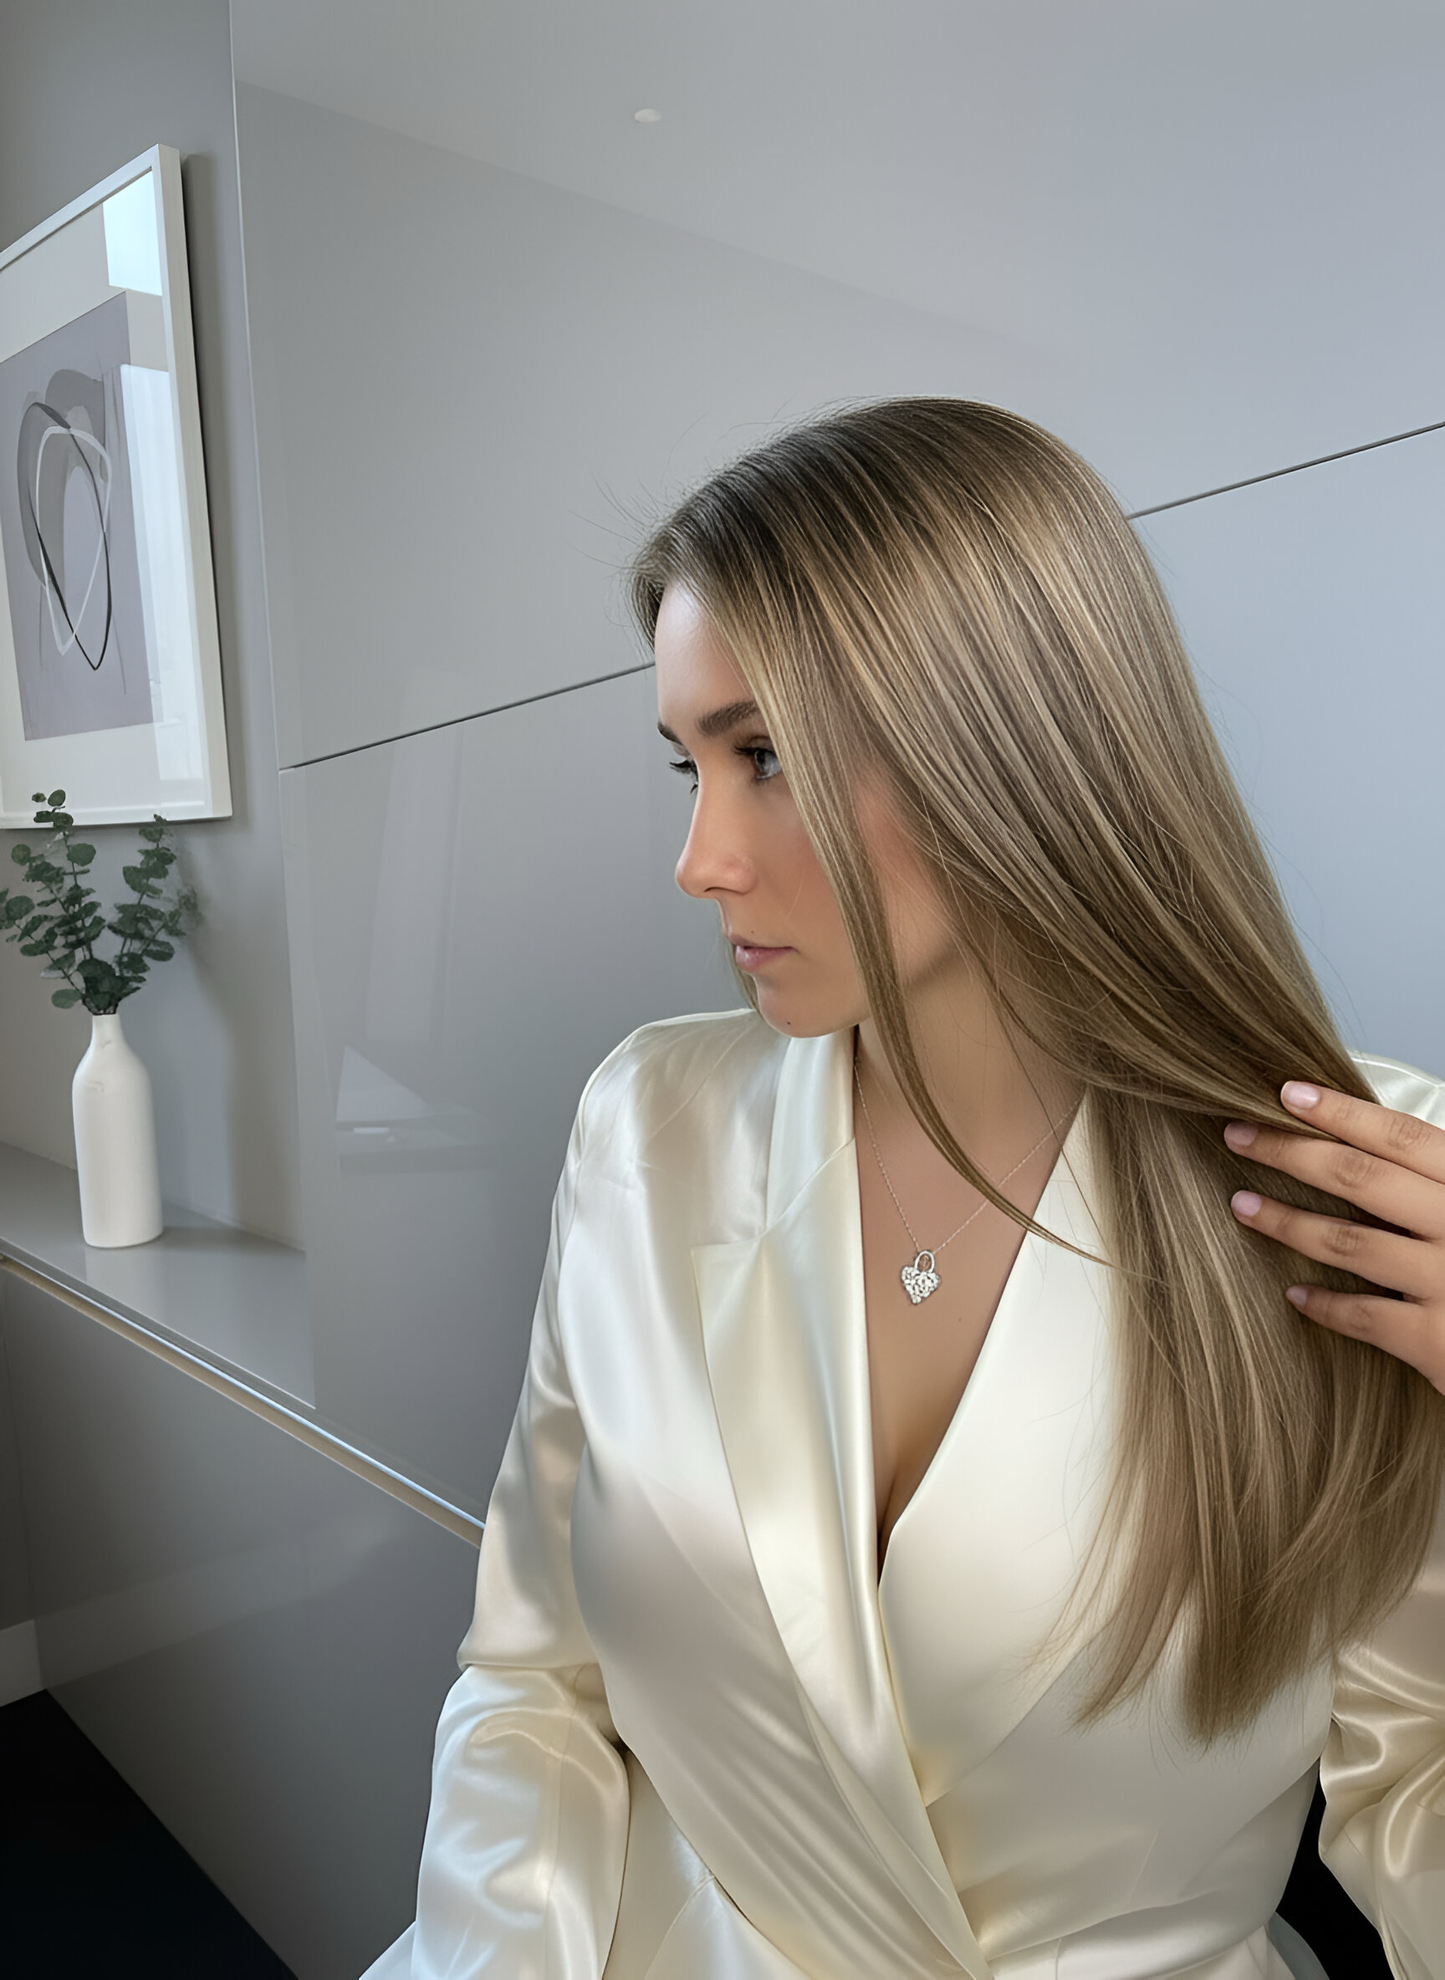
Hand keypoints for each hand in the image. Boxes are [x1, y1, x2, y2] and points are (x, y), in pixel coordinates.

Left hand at [1221, 1082, 1444, 1393]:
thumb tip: (1386, 1142)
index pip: (1402, 1136)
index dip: (1341, 1111)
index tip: (1287, 1092)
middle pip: (1360, 1179)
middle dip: (1290, 1152)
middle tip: (1237, 1134)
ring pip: (1349, 1243)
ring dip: (1287, 1220)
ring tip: (1243, 1203)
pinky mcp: (1440, 1346)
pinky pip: (1365, 1318)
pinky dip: (1324, 1306)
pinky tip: (1294, 1295)